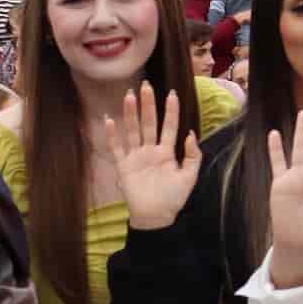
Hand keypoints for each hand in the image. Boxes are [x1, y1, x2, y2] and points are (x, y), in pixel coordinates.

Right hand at [104, 82, 201, 231]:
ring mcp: (136, 157)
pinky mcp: (124, 166)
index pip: (169, 127)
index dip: (171, 111)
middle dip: (148, 105)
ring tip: (130, 96)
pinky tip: (109, 120)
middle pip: (148, 123)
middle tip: (146, 85)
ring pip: (133, 131)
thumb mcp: (189, 177)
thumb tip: (190, 134)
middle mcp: (150, 150)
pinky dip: (112, 135)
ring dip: (131, 114)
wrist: (156, 217)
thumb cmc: (173, 198)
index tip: (172, 94)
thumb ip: (193, 156)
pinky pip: (117, 148)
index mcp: (167, 152)